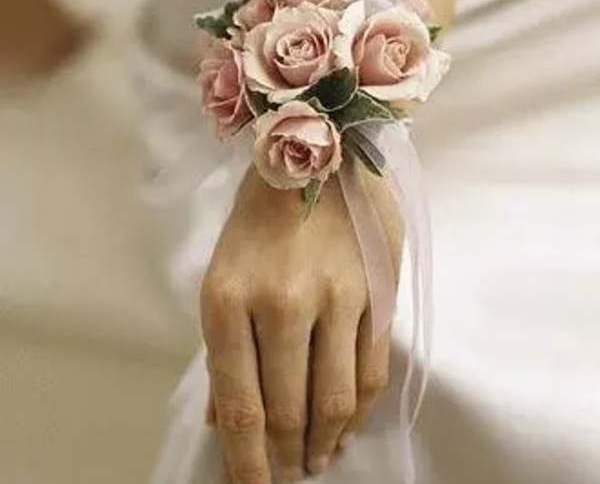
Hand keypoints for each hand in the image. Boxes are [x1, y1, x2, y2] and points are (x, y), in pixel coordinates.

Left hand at [200, 161, 401, 482]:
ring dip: (325, 441)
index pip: (240, 407)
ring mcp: (335, 297)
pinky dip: (359, 411)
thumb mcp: (223, 274)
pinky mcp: (375, 291)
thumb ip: (223, 351)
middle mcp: (281, 303)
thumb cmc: (258, 216)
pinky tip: (349, 426)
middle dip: (285, 458)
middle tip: (286, 474)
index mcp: (228, 299)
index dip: (245, 466)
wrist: (316, 153)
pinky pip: (371, 370)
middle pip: (288, 412)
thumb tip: (222, 421)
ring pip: (335, 400)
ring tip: (318, 459)